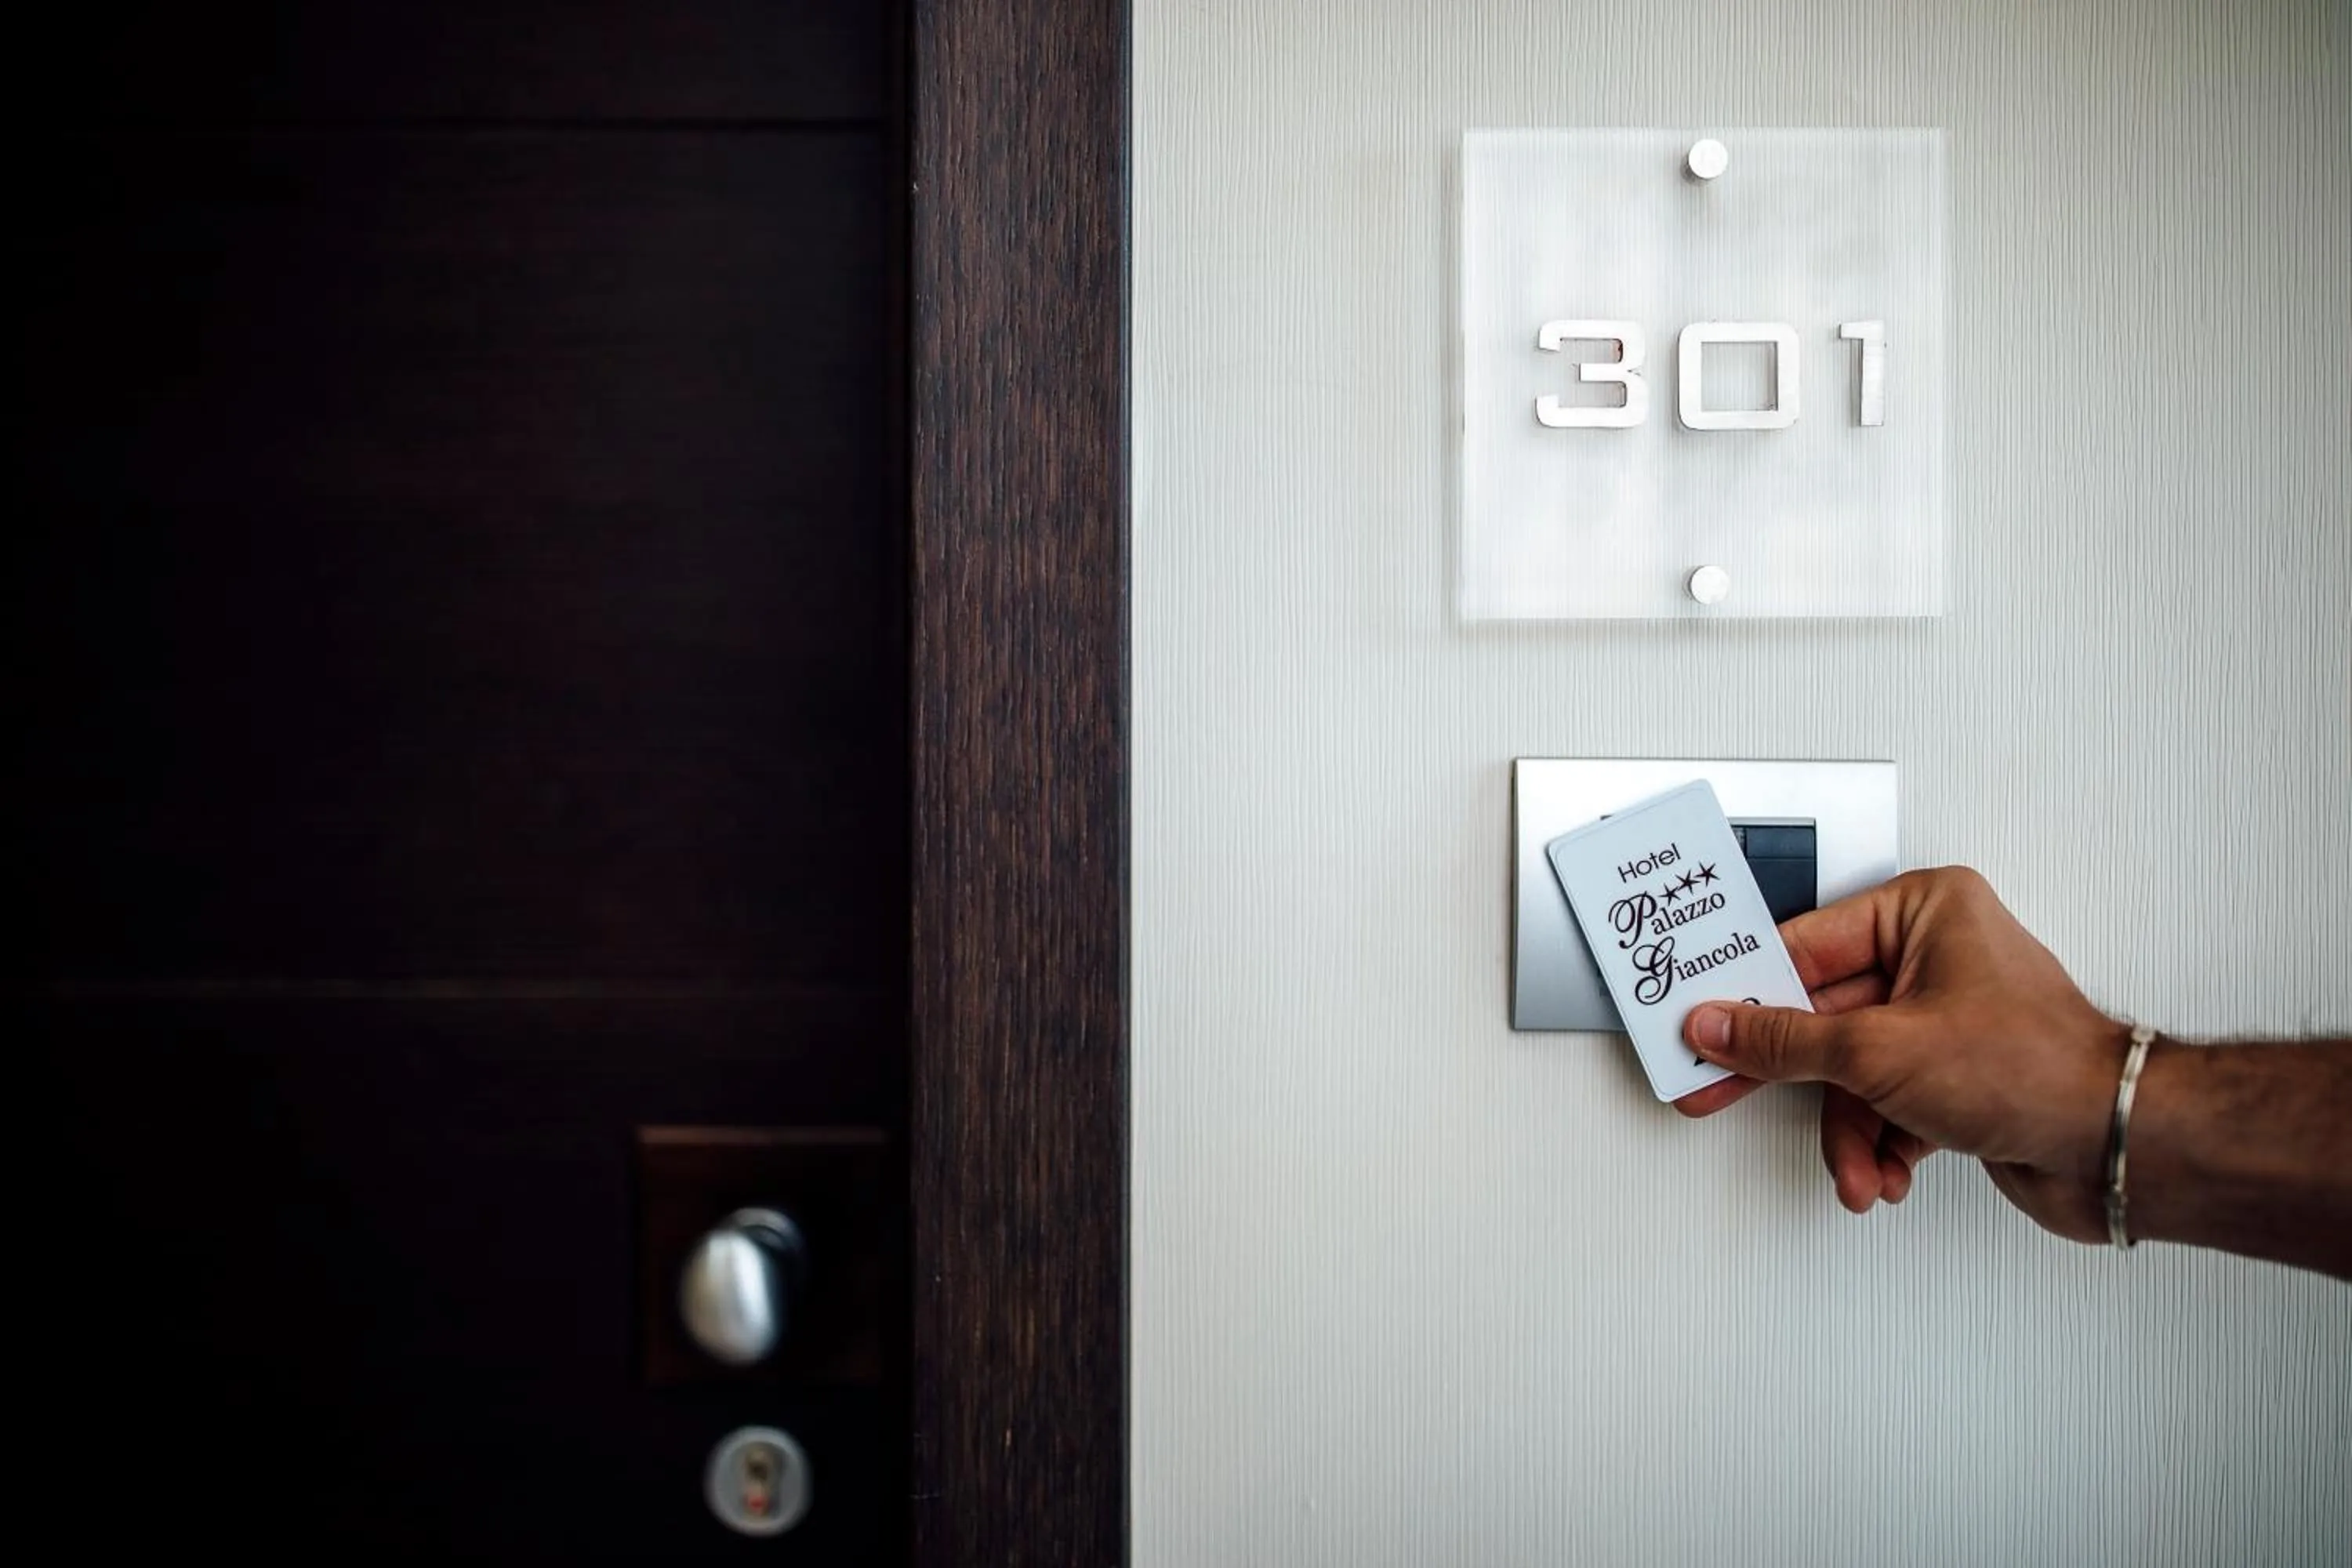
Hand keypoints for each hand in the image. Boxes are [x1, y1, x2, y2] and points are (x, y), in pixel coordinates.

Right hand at [1672, 867, 2129, 1243]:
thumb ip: (1783, 1041)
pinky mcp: (1953, 1076)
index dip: (1744, 994)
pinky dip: (1880, 1144)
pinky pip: (1884, 1104)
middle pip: (1821, 1017)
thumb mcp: (1878, 1051)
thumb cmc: (2037, 1068)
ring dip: (1849, 1131)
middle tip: (1719, 1089)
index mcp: (1923, 912)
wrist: (2118, 1148)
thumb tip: (1719, 1026)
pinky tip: (1887, 1171)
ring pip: (1850, 1073)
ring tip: (1857, 1167)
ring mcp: (1944, 1019)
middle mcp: (1934, 957)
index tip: (1699, 1021)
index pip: (1802, 948)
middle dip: (1794, 1080)